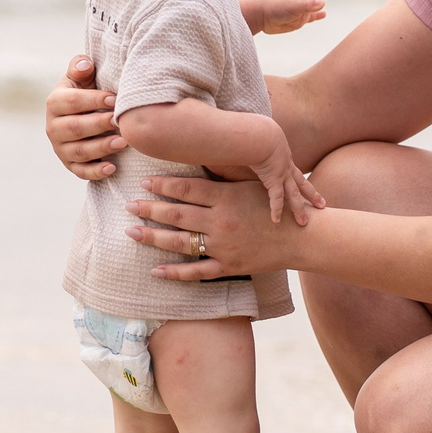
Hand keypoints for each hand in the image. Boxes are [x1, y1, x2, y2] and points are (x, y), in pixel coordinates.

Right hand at [46, 56, 123, 179]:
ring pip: (80, 151)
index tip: (114, 99)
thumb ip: (80, 68)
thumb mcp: (81, 78)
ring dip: (102, 148)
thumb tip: (84, 64)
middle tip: (120, 121)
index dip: (92, 100)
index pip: (71, 102)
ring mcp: (61, 148)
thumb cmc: (86, 92)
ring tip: (123, 142)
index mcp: (55, 103)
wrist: (82, 114)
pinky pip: (81, 171)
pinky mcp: (70, 165)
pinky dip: (96, 172)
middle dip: (99, 125)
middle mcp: (53, 127)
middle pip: (75, 128)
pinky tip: (112, 168)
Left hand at [126, 174, 291, 281]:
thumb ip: (223, 178)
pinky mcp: (229, 265)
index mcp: (226, 198)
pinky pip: (197, 271)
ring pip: (181, 242)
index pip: (187, 189)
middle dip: (149, 209)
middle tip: (129, 205)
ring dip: (153, 237)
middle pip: (177, 214)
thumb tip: (198, 160)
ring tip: (131, 233)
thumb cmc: (275, 207)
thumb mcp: (250, 185)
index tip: (144, 183)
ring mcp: (224, 246)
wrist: (302, 236)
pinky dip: (176, 272)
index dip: (163, 185)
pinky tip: (156, 270)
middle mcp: (221, 221)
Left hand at [240, 0, 349, 34]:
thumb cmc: (273, 7)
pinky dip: (318, 15)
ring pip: (319, 2)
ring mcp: (302, 9)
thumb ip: (307, 5)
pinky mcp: (297, 19)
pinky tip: (324, 14)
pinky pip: (312, 17)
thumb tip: (323, 3)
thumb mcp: (292, 5)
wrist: (257, 14)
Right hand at [244, 125, 325, 226]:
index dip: (299, 179)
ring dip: (299, 209)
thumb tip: (244, 139)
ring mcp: (282, 174)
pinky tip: (276, 221)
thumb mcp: (259, 135)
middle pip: (303, 184)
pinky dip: (276, 210)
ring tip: (304, 223)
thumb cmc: (257, 131)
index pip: (293, 171)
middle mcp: (287, 166)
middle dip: (313, 195)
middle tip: (322, 205)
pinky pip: (277, 198)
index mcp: (284, 156)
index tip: (306, 186)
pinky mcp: (274, 179)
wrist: (261, 132)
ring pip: (295, 195)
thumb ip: (254, 140)